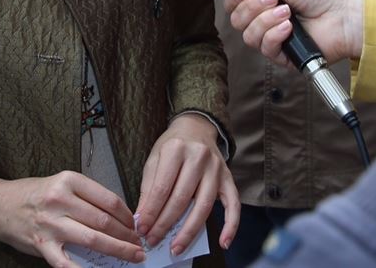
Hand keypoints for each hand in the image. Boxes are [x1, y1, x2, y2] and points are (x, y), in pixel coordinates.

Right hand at [0, 172, 143, 266]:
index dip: (127, 214)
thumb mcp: (62, 184)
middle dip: (126, 234)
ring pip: (93, 238)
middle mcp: (60, 200)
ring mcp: (51, 224)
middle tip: (139, 243)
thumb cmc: (35, 194)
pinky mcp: (42, 245)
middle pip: (103, 219)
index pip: (108, 198)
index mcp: (69, 180)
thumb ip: (86, 196)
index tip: (136, 223)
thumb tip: (117, 215)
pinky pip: (66, 262)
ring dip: (117, 249)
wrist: (1, 205)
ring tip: (132, 255)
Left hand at [136, 114, 239, 255]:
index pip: (162, 187)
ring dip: (189, 231)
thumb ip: (149, 188)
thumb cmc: (172, 146)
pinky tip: (224, 243)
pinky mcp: (228, 178)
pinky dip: (231, 226)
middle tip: (153, 241)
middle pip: (181, 198)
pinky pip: (233, 204)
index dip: (151, 212)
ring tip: (176, 248)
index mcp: (176, 148)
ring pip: (204, 206)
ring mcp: (216, 168)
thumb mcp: (155, 158)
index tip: (141, 229)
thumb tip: (142, 219)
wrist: (196, 127)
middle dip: (165, 224)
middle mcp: (199, 156)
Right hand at [218, 0, 363, 67]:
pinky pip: (263, 47)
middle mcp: (262, 16)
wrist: (340, 13)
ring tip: (287, 11)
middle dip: (253, 6)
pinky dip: (274, 34)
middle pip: (235, 18)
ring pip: (247, 34)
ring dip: (266, 19)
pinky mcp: (280, 54)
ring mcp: (270, 36)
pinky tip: (289, 27)